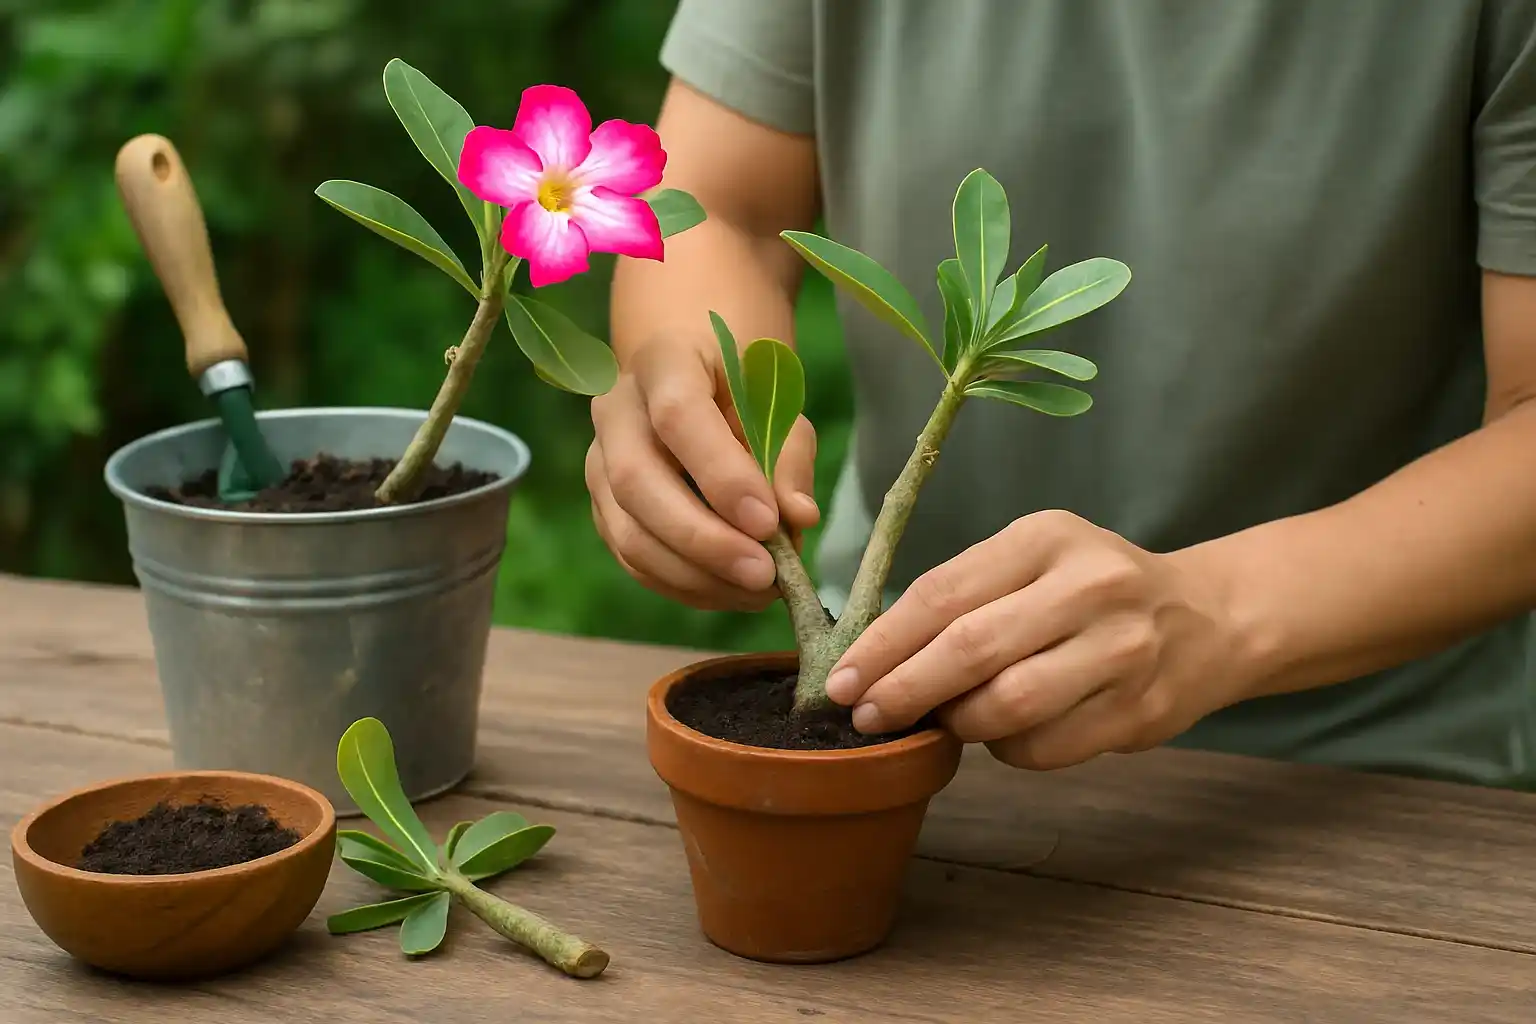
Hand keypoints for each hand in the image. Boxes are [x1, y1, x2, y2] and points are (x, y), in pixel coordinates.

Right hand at [586, 337, 819, 610]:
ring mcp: (599, 464)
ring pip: (629, 532)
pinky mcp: (603, 509)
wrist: (696, 382)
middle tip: (764, 574)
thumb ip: (788, 456)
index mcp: (662, 363)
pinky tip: (731, 592)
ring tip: (757, 591)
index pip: (678, 416)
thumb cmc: (741, 390)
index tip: (768, 522)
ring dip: (696, 575)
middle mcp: (615, 411)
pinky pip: (633, 560)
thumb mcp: (778, 406)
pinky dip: (685, 586)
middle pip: (638, 482)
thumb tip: (798, 516)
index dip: (721, 475)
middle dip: (704, 540)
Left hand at [823, 510, 1244, 769]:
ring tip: (939, 722)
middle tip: (865, 716)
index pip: (941, 593)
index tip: (840, 680)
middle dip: (904, 690)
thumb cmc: (1089, 591)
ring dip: (956, 724)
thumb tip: (872, 661)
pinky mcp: (1140, 711)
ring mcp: (1122, 651)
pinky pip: (1044, 747)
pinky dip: (1006, 749)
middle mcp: (1090, 586)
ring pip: (1008, 706)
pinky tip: (1003, 734)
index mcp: (1046, 537)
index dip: (882, 644)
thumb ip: (963, 597)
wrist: (1207, 619)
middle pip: (970, 649)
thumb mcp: (1032, 561)